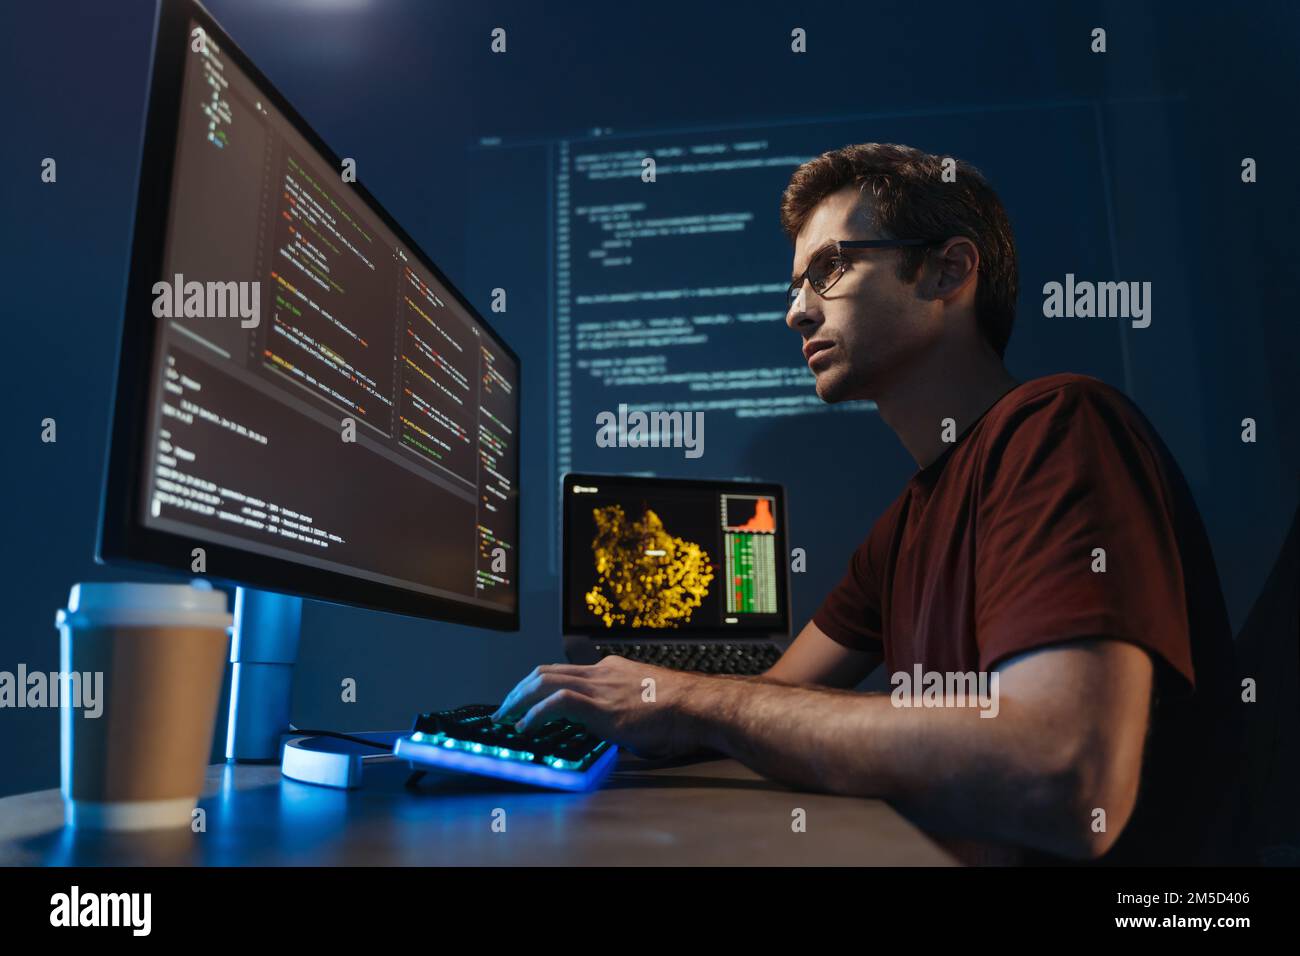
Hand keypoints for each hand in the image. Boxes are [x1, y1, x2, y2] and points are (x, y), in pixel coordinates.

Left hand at [492, 656, 706, 758]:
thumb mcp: (648, 705)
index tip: (526, 703)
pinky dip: (535, 714)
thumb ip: (627, 712)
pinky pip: (558, 702)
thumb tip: (621, 733)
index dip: (540, 687)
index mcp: (612, 671)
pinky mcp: (601, 706)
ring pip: (544, 681)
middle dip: (519, 690)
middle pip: (546, 672)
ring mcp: (600, 687)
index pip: (565, 672)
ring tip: (505, 719)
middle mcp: (601, 673)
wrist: (699, 706)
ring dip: (518, 700)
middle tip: (504, 710)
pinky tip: (525, 728)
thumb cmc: (683, 711)